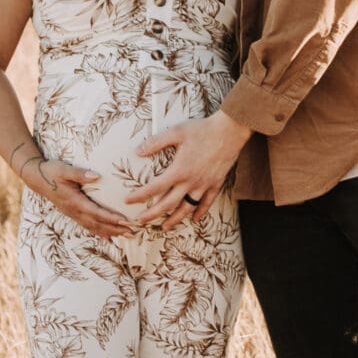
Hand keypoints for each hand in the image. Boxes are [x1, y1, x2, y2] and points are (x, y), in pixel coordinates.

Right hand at [23, 156, 132, 239]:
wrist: (36, 178)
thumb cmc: (51, 171)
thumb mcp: (64, 169)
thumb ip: (80, 173)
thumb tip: (97, 175)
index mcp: (74, 201)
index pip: (96, 212)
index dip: (110, 217)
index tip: (125, 221)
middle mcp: (74, 211)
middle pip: (97, 223)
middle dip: (115, 229)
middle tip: (132, 232)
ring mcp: (73, 214)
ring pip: (93, 227)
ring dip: (110, 232)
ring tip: (126, 236)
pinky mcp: (72, 213)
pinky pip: (87, 226)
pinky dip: (99, 232)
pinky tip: (109, 238)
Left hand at [125, 109, 248, 226]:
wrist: (229, 131)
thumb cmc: (202, 130)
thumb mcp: (176, 132)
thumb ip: (156, 142)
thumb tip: (138, 151)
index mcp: (179, 170)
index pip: (154, 188)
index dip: (139, 196)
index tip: (127, 201)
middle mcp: (190, 182)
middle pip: (168, 204)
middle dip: (152, 215)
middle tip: (140, 221)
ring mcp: (204, 185)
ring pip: (187, 208)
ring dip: (174, 219)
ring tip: (164, 227)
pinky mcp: (215, 184)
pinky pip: (207, 203)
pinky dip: (200, 212)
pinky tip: (194, 219)